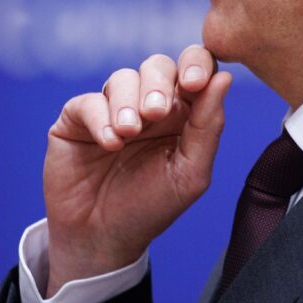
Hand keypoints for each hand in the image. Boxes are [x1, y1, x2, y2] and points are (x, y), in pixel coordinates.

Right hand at [42, 45, 230, 296]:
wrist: (102, 238)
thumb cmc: (152, 206)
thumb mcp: (190, 172)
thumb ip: (208, 125)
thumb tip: (225, 76)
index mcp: (183, 112)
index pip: (195, 68)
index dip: (196, 64)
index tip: (195, 82)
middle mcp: (148, 103)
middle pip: (158, 66)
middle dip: (159, 84)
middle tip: (157, 113)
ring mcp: (112, 108)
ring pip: (123, 78)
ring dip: (128, 102)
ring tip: (129, 132)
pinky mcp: (78, 119)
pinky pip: (89, 101)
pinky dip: (100, 118)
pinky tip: (110, 142)